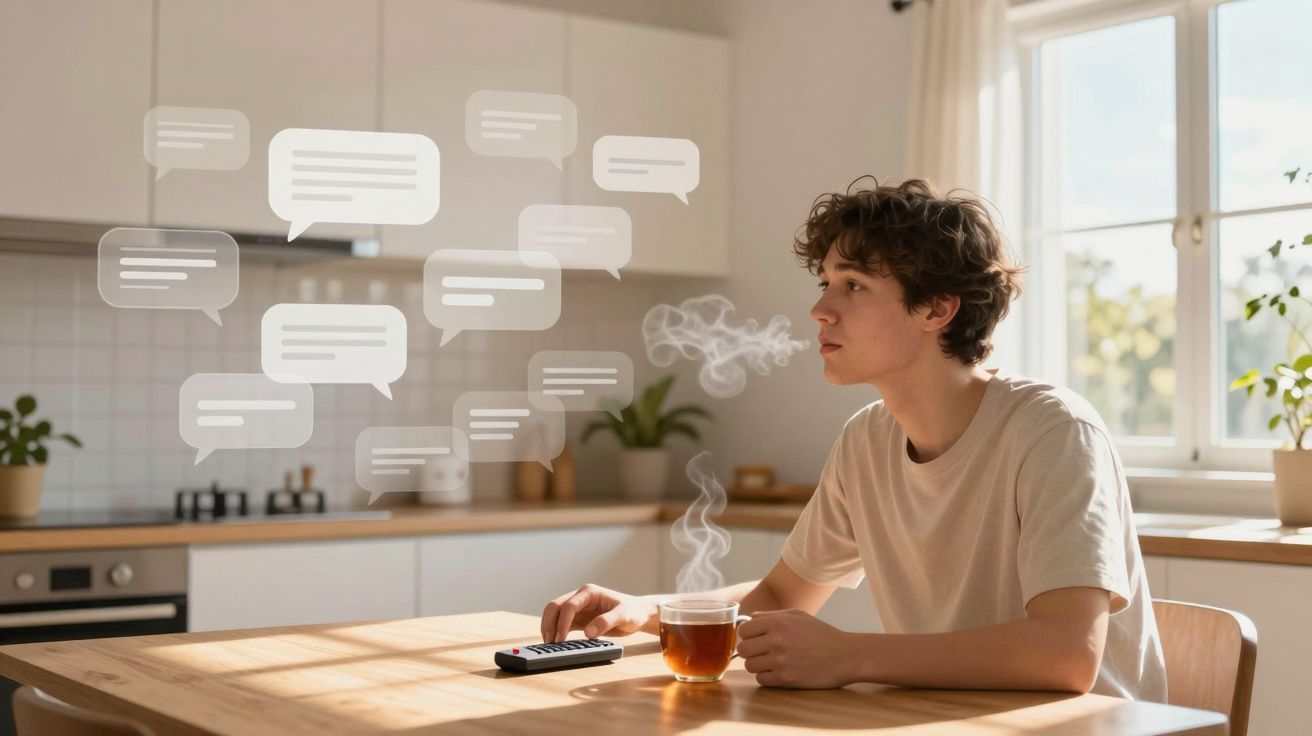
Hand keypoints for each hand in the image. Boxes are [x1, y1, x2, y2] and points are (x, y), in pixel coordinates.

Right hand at [540, 583, 656, 642]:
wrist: (638, 614)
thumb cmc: (633, 612)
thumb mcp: (624, 616)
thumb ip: (606, 622)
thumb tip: (588, 633)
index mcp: (589, 592)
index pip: (569, 605)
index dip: (562, 622)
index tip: (561, 638)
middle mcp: (580, 598)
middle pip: (555, 606)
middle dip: (549, 623)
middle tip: (550, 642)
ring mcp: (578, 608)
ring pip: (555, 614)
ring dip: (549, 627)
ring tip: (550, 644)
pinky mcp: (579, 619)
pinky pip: (562, 624)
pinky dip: (556, 632)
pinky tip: (556, 643)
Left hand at [737, 609, 857, 688]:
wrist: (845, 656)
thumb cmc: (822, 634)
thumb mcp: (798, 616)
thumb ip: (771, 615)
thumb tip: (749, 618)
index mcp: (778, 622)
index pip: (743, 629)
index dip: (747, 634)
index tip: (755, 637)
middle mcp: (777, 640)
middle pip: (742, 649)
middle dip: (750, 650)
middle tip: (762, 651)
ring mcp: (781, 661)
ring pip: (749, 666)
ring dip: (758, 664)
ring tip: (772, 662)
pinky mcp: (786, 679)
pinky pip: (761, 679)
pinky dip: (767, 677)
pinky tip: (779, 671)